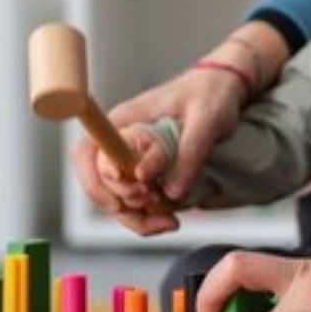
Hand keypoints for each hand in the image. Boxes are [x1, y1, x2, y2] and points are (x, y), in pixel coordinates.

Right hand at [68, 67, 244, 233]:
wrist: (223, 89)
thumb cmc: (210, 94)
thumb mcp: (206, 118)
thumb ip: (189, 152)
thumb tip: (170, 191)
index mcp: (124, 121)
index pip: (87, 152)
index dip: (95, 179)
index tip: (128, 193)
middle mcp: (120, 142)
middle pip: (99, 184)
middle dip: (122, 205)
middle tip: (157, 204)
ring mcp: (132, 159)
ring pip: (116, 199)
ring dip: (136, 218)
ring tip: (169, 222)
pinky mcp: (148, 174)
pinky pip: (136, 203)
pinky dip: (148, 218)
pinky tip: (170, 220)